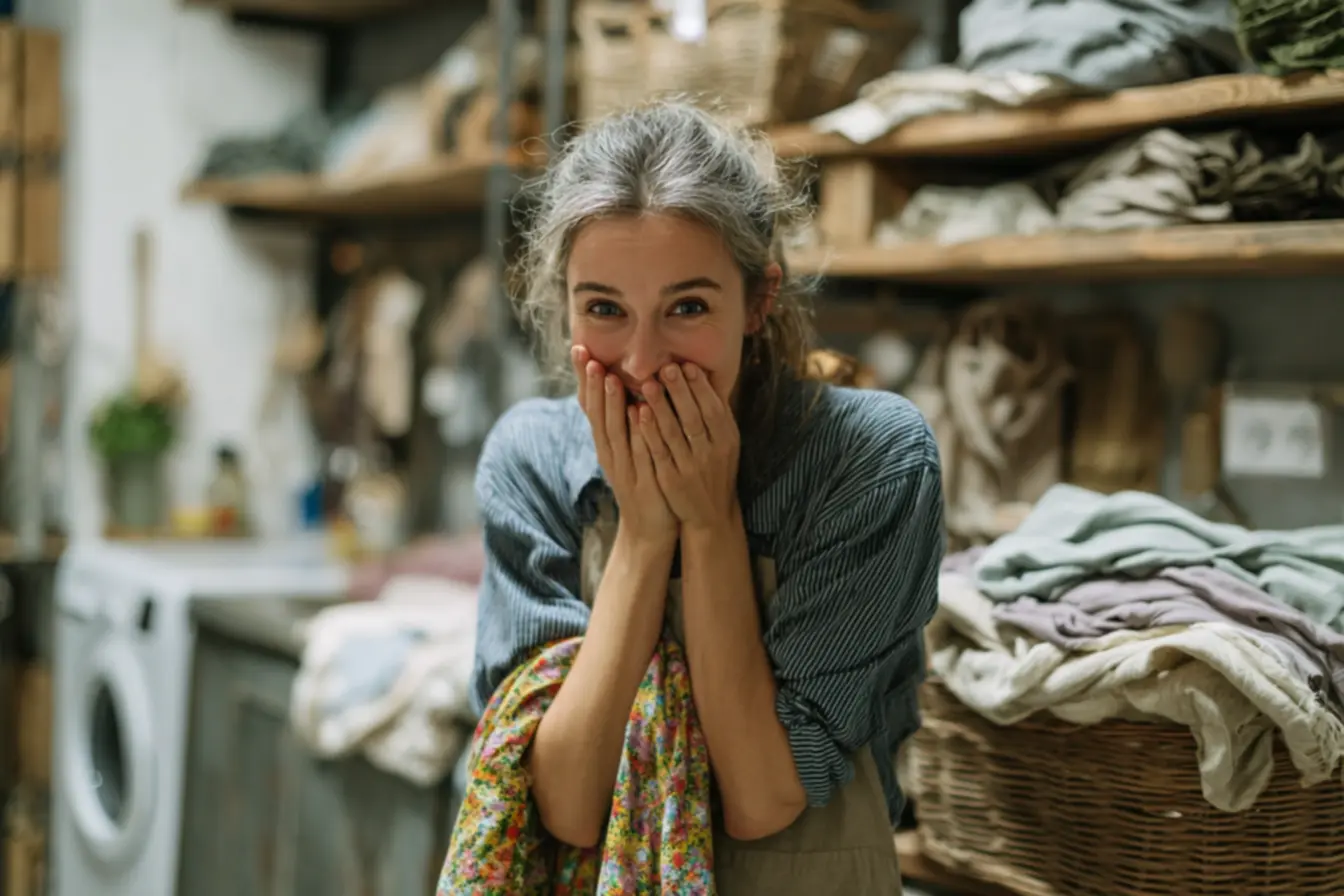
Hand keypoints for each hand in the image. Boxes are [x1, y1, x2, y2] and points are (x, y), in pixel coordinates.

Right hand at [572, 346, 677, 546]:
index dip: (584, 380)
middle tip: (588, 357)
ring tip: (608, 378)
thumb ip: (625, 424)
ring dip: (610, 404)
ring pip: (614, 432)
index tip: (579, 350)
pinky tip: (638, 413)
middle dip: (592, 386)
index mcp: (606, 445)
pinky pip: (639, 452)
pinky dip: (637, 432)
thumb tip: (619, 388)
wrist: (650, 529)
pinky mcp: (641, 482)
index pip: (590, 407)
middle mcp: (610, 454)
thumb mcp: (630, 451)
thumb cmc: (644, 483)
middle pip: (597, 415)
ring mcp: (624, 468)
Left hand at [635, 362, 739, 531]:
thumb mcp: (726, 444)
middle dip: (680, 391)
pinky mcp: (671, 480)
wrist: (711, 514)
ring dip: (660, 406)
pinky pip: (658, 451)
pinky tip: (638, 412)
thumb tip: (708, 378)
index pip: (714, 409)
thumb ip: (718, 416)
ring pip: (674, 433)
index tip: (687, 365)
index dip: (701, 387)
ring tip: (647, 383)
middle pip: (694, 417)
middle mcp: (711, 453)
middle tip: (665, 367)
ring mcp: (690, 468)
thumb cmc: (716, 470)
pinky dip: (648, 431)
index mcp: (727, 440)